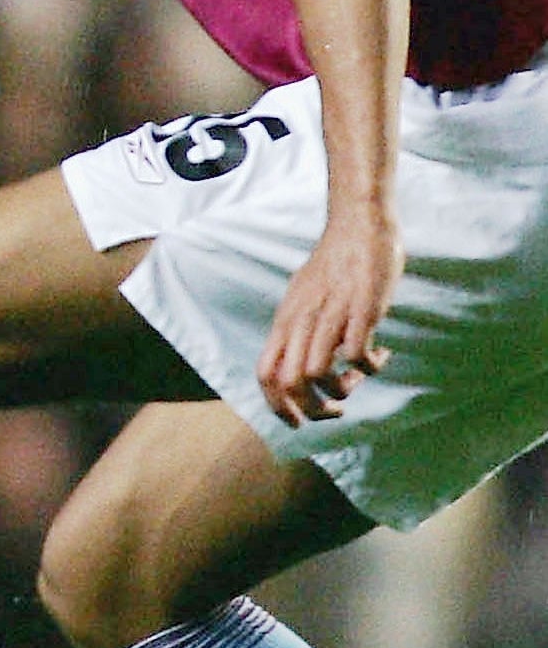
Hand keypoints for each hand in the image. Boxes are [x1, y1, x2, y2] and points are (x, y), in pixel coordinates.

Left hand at [259, 205, 399, 424]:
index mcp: (285, 322)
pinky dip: (370, 366)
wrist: (358, 225)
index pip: (264, 375)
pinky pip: (356, 354)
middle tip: (337, 409)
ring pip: (316, 375)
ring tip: (360, 376)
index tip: (299, 422)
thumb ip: (298, 328)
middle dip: (311, 410)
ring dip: (342, 389)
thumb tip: (301, 361)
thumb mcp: (302, 299)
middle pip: (287, 384)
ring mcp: (329, 316)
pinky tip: (382, 355)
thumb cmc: (334, 264)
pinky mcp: (360, 311)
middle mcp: (300, 322)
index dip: (277, 407)